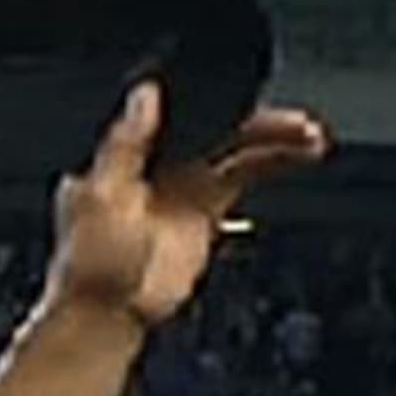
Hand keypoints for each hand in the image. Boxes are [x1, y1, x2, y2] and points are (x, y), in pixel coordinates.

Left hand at [46, 81, 327, 328]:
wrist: (108, 315)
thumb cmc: (88, 263)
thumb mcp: (100, 194)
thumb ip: (125, 143)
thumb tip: (143, 94)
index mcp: (119, 153)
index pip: (166, 109)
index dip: (201, 93)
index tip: (236, 81)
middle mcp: (152, 163)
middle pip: (207, 124)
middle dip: (247, 114)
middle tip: (285, 111)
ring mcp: (179, 186)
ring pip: (232, 147)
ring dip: (270, 136)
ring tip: (307, 132)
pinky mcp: (203, 211)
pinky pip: (244, 175)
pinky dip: (273, 162)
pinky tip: (301, 153)